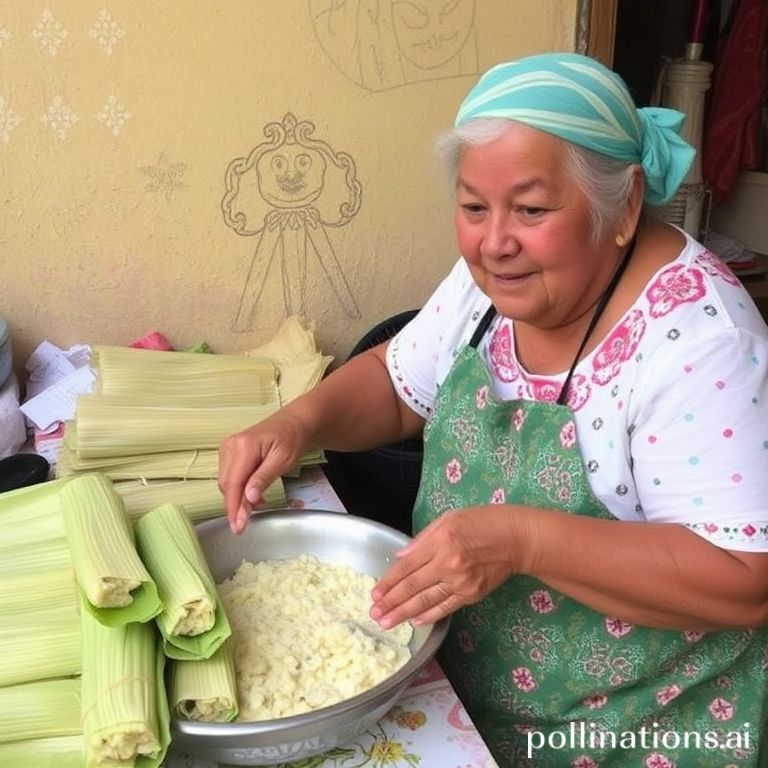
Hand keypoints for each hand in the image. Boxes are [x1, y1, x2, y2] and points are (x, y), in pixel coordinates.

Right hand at [218, 409, 309, 533]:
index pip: (233, 483)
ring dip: (239, 498)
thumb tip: (248, 498)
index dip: (234, 508)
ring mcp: (228, 448)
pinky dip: (239, 489)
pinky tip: (253, 494)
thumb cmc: (291, 439)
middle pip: (227, 485)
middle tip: (251, 519)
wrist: (292, 423)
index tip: (237, 526)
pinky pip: (230, 477)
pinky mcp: (229, 452)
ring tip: (259, 503)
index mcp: (244, 446)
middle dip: (237, 505)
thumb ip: (263, 478)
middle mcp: (230, 446)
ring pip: (227, 483)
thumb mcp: (283, 460)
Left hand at [370, 506, 520, 627]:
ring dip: (403, 614)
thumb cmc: (482, 522)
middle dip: (391, 602)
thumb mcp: (449, 519)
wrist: (517, 539)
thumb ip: (423, 538)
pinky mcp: (472, 595)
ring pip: (426, 601)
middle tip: (374, 614)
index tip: (375, 593)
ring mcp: (461, 582)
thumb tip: (401, 557)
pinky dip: (429, 616)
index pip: (407, 566)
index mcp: (441, 541)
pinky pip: (446, 608)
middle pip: (413, 586)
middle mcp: (449, 564)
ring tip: (386, 623)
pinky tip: (414, 621)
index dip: (389, 581)